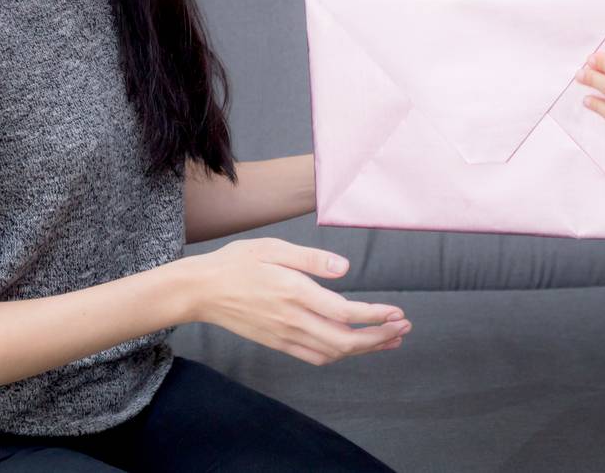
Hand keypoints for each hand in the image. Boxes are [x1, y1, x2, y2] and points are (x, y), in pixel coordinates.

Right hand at [185, 238, 410, 365]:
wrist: (200, 291)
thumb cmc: (237, 262)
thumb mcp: (274, 247)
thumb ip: (312, 259)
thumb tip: (345, 268)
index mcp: (295, 292)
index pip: (345, 313)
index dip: (376, 317)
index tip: (397, 312)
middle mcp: (292, 319)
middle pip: (345, 341)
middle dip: (379, 338)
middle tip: (403, 328)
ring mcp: (284, 336)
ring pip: (332, 352)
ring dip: (364, 349)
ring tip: (388, 339)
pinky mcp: (277, 343)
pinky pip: (314, 356)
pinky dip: (339, 354)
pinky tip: (351, 346)